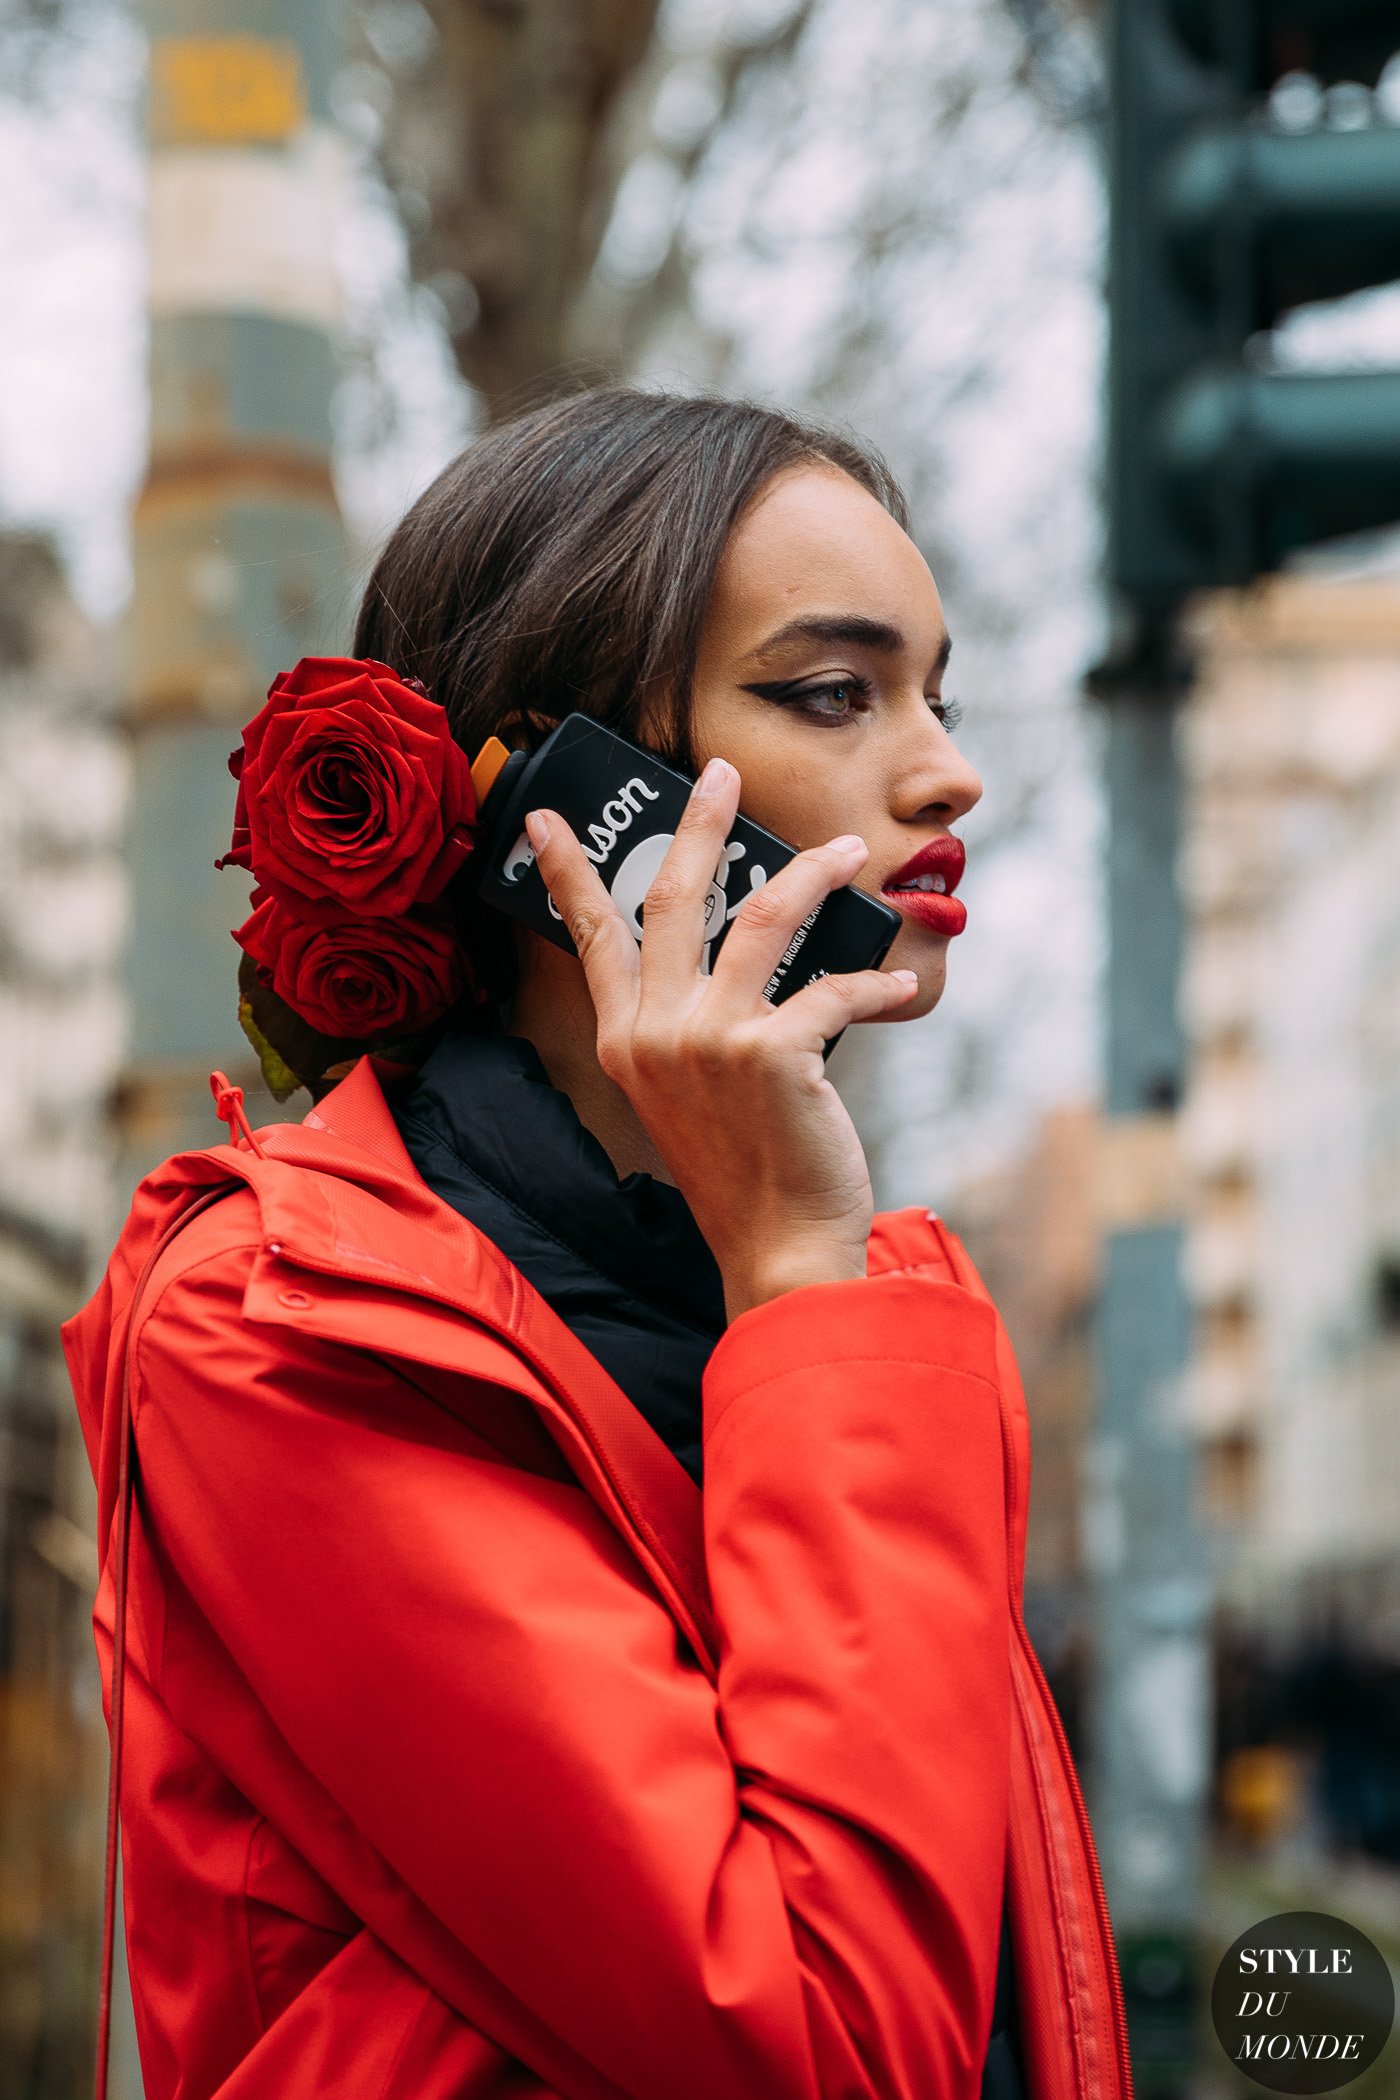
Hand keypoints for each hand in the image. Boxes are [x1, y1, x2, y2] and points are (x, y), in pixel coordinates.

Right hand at [523, 756, 918, 1320]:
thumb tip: (743, 948)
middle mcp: (655, 1033)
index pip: (592, 936)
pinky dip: (873, 980)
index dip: (571, 871)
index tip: (550, 819)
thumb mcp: (689, 1093)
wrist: (778, 1245)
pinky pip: (832, 988)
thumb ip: (692, 1024)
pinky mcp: (773, 1054)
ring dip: (810, 874)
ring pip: (759, 918)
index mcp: (626, 1041)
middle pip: (671, 897)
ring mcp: (709, 1041)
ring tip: (848, 850)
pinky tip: (896, 982)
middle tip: (724, 772)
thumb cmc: (743, 1171)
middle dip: (701, 824)